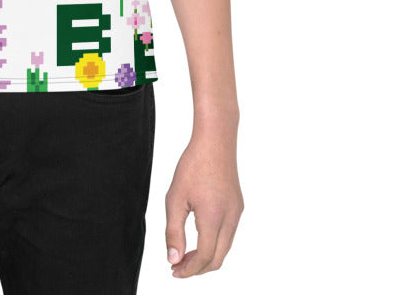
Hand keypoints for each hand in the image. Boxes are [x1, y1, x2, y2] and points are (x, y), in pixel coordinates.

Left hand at [164, 131, 243, 276]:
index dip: (189, 270)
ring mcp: (237, 213)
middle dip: (198, 268)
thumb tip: (173, 260)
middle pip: (218, 258)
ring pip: (225, 247)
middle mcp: (230, 218)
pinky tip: (199, 237)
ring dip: (207, 256)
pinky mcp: (238, 206)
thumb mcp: (175, 198)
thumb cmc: (193, 165)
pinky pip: (228, 233)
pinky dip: (214, 242)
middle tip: (178, 268)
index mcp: (214, 217)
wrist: (215, 140)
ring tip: (185, 254)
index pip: (205, 257)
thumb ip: (173, 231)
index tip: (174, 271)